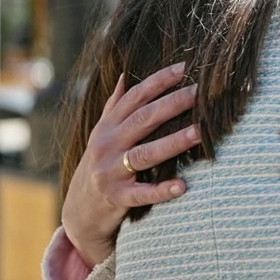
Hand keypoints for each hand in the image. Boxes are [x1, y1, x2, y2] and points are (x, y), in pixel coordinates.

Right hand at [61, 62, 200, 266]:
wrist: (78, 211)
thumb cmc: (99, 165)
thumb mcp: (102, 134)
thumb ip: (114, 106)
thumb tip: (126, 75)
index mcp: (107, 127)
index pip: (134, 98)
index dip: (158, 81)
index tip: (184, 68)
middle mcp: (107, 145)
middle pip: (143, 120)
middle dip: (173, 104)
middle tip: (201, 92)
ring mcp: (110, 172)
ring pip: (145, 154)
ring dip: (174, 142)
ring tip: (199, 132)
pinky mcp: (117, 198)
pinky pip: (142, 193)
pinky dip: (162, 190)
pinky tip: (183, 185)